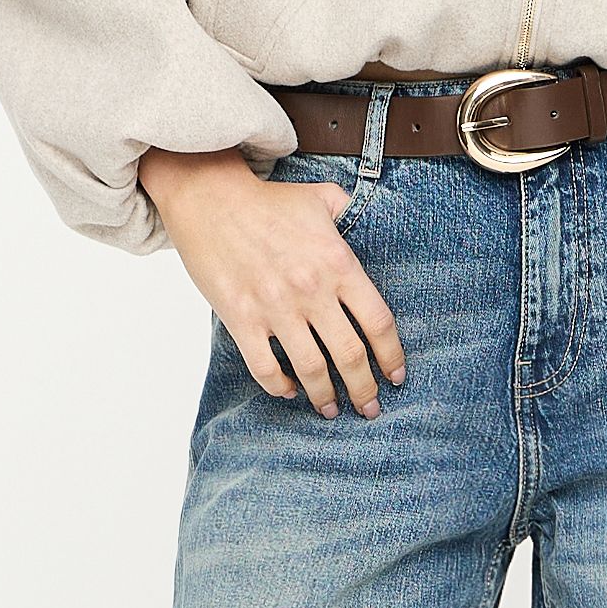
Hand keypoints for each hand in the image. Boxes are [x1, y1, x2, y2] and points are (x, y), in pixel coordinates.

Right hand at [137, 146, 407, 418]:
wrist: (210, 198)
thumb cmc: (268, 201)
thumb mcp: (322, 198)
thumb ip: (351, 211)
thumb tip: (369, 217)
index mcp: (338, 263)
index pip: (378, 322)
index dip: (392, 356)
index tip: (396, 376)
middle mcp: (312, 290)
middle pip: (350, 355)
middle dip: (364, 390)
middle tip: (369, 407)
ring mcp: (275, 307)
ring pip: (311, 369)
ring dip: (325, 397)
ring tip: (331, 409)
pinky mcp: (241, 318)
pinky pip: (265, 368)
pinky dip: (280, 387)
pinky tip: (289, 390)